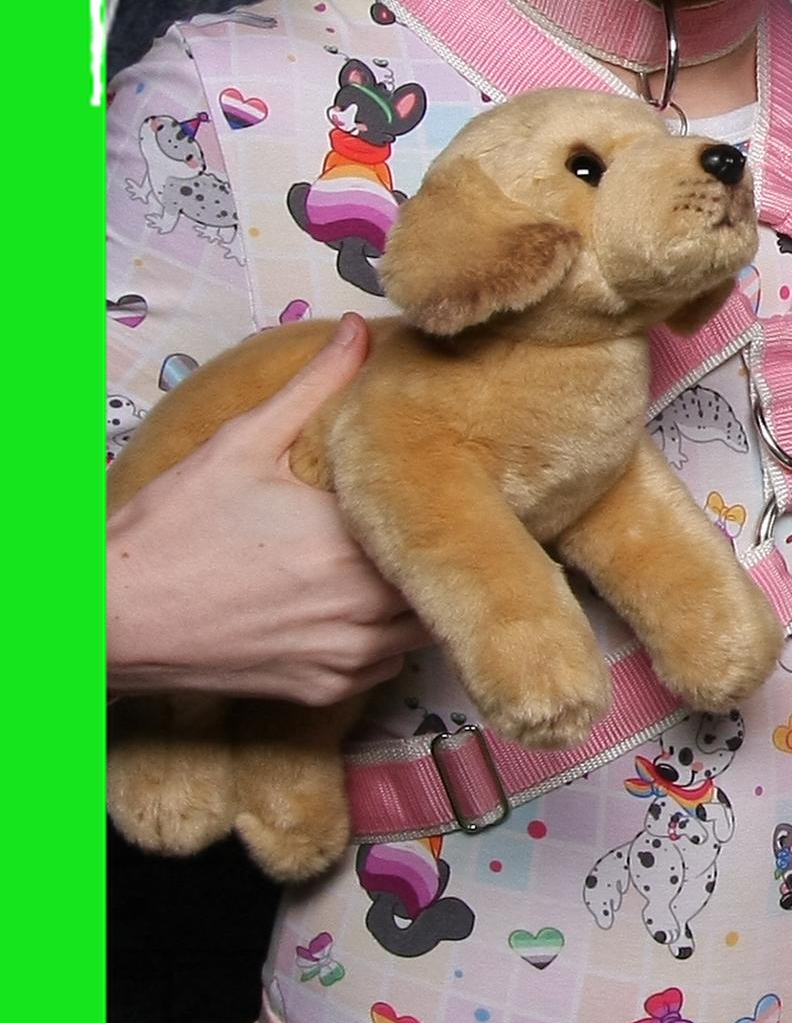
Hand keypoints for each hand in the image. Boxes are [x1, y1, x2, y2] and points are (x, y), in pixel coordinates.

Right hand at [107, 320, 425, 705]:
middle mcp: (361, 610)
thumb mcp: (239, 445)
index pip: (441, 529)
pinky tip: (351, 607)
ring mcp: (345, 659)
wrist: (113, 617)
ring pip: (420, 631)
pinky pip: (383, 667)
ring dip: (414, 599)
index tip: (441, 486)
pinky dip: (381, 640)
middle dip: (433, 553)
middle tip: (418, 523)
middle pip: (438, 582)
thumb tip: (359, 331)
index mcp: (350, 544)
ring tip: (389, 562)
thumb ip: (310, 388)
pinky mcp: (324, 692)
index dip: (447, 508)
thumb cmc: (170, 531)